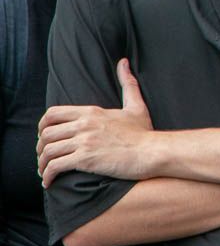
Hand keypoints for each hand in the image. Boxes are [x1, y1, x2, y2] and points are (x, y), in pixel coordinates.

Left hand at [38, 59, 155, 186]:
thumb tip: (124, 62)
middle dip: (40, 148)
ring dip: (41, 164)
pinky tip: (49, 182)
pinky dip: (47, 176)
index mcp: (91, 112)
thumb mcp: (136, 106)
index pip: (52, 114)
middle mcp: (84, 124)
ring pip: (48, 151)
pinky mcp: (86, 159)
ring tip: (44, 172)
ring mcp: (84, 141)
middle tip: (43, 157)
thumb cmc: (144, 133)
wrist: (152, 152)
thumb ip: (128, 84)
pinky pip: (56, 166)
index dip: (42, 126)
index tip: (44, 137)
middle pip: (46, 134)